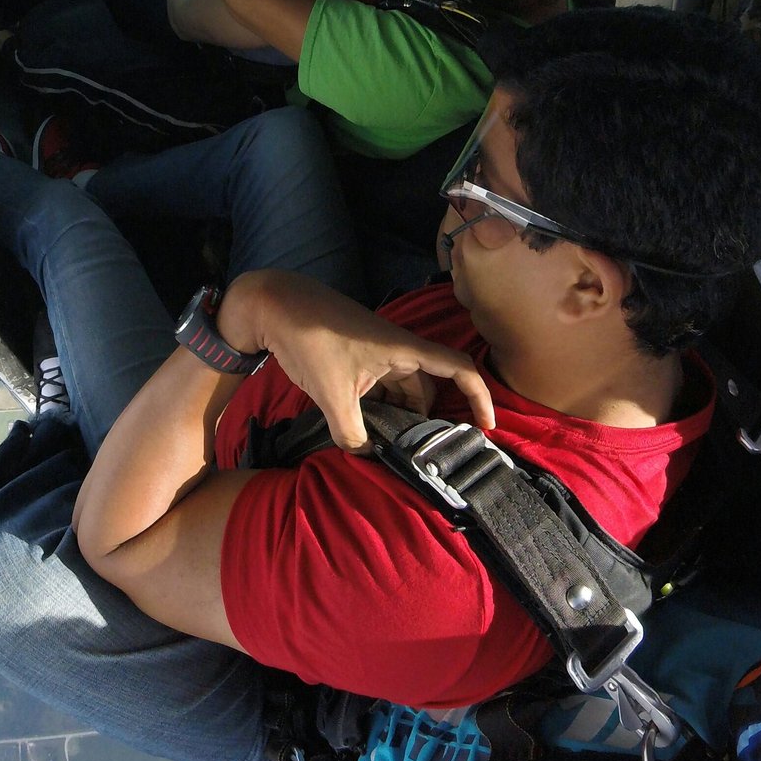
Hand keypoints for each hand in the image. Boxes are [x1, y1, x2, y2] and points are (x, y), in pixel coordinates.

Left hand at [280, 322, 492, 452]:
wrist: (273, 306)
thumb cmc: (310, 340)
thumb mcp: (331, 394)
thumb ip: (351, 432)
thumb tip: (364, 455)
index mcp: (403, 350)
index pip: (458, 368)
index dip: (479, 395)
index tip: (486, 425)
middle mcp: (397, 350)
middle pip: (428, 387)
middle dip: (429, 418)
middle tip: (424, 454)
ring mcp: (376, 353)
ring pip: (402, 389)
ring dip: (400, 415)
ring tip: (392, 448)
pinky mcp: (356, 357)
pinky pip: (380, 386)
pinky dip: (380, 407)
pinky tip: (366, 430)